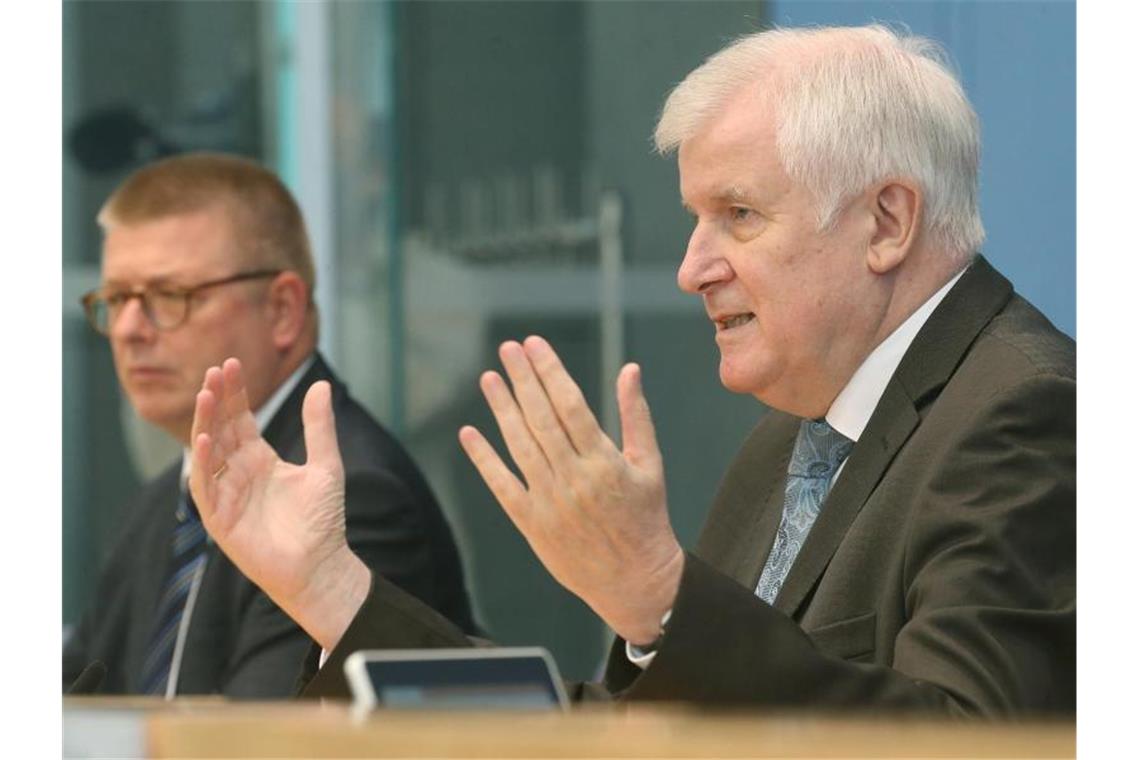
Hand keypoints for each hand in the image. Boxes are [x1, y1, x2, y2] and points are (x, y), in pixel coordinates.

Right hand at [188, 358, 369, 649]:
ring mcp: (226, 494)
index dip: (235, 393)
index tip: (231, 364)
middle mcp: (238, 472)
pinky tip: (205, 438)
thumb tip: (320, 385)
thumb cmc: (324, 521)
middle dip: (217, 401)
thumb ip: (319, 427)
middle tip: (215, 371)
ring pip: (208, 452)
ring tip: (206, 394)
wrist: (321, 565)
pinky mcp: (220, 518)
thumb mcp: (326, 465)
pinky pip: (205, 486)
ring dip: (205, 423)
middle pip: (221, 429)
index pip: (241, 418)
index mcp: (260, 458)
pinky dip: (203, 462)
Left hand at [459, 336, 683, 644]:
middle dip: (523, 379)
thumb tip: (630, 368)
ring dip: (501, 409)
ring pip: (519, 446)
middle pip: (541, 418)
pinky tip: (469, 432)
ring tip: (489, 377)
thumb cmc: (646, 518)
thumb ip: (636, 415)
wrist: (635, 580)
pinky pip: (502, 486)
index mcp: (605, 461)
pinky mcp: (532, 524)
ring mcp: (549, 502)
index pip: (570, 404)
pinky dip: (484, 459)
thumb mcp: (650, 464)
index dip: (549, 371)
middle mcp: (573, 478)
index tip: (535, 344)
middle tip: (508, 348)